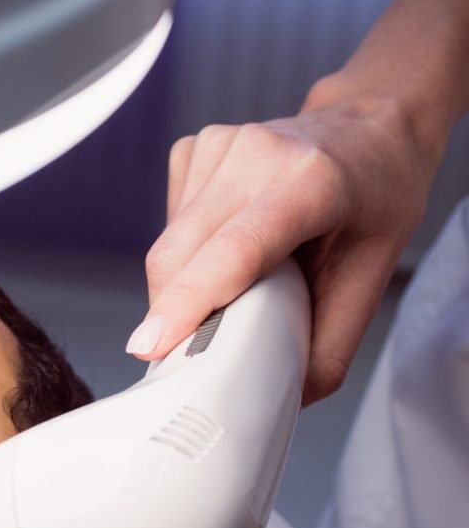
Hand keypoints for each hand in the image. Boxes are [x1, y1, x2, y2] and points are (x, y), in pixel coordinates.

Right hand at [128, 77, 434, 404]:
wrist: (370, 128)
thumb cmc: (376, 195)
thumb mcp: (374, 275)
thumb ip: (328, 344)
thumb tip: (283, 399)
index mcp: (312, 182)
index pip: (235, 250)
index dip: (188, 302)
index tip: (151, 347)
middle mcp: (258, 152)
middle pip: (180, 256)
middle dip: (175, 314)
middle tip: (198, 346)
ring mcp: (219, 144)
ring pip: (167, 246)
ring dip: (183, 284)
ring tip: (237, 279)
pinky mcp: (193, 148)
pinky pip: (168, 226)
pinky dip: (187, 254)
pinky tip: (228, 240)